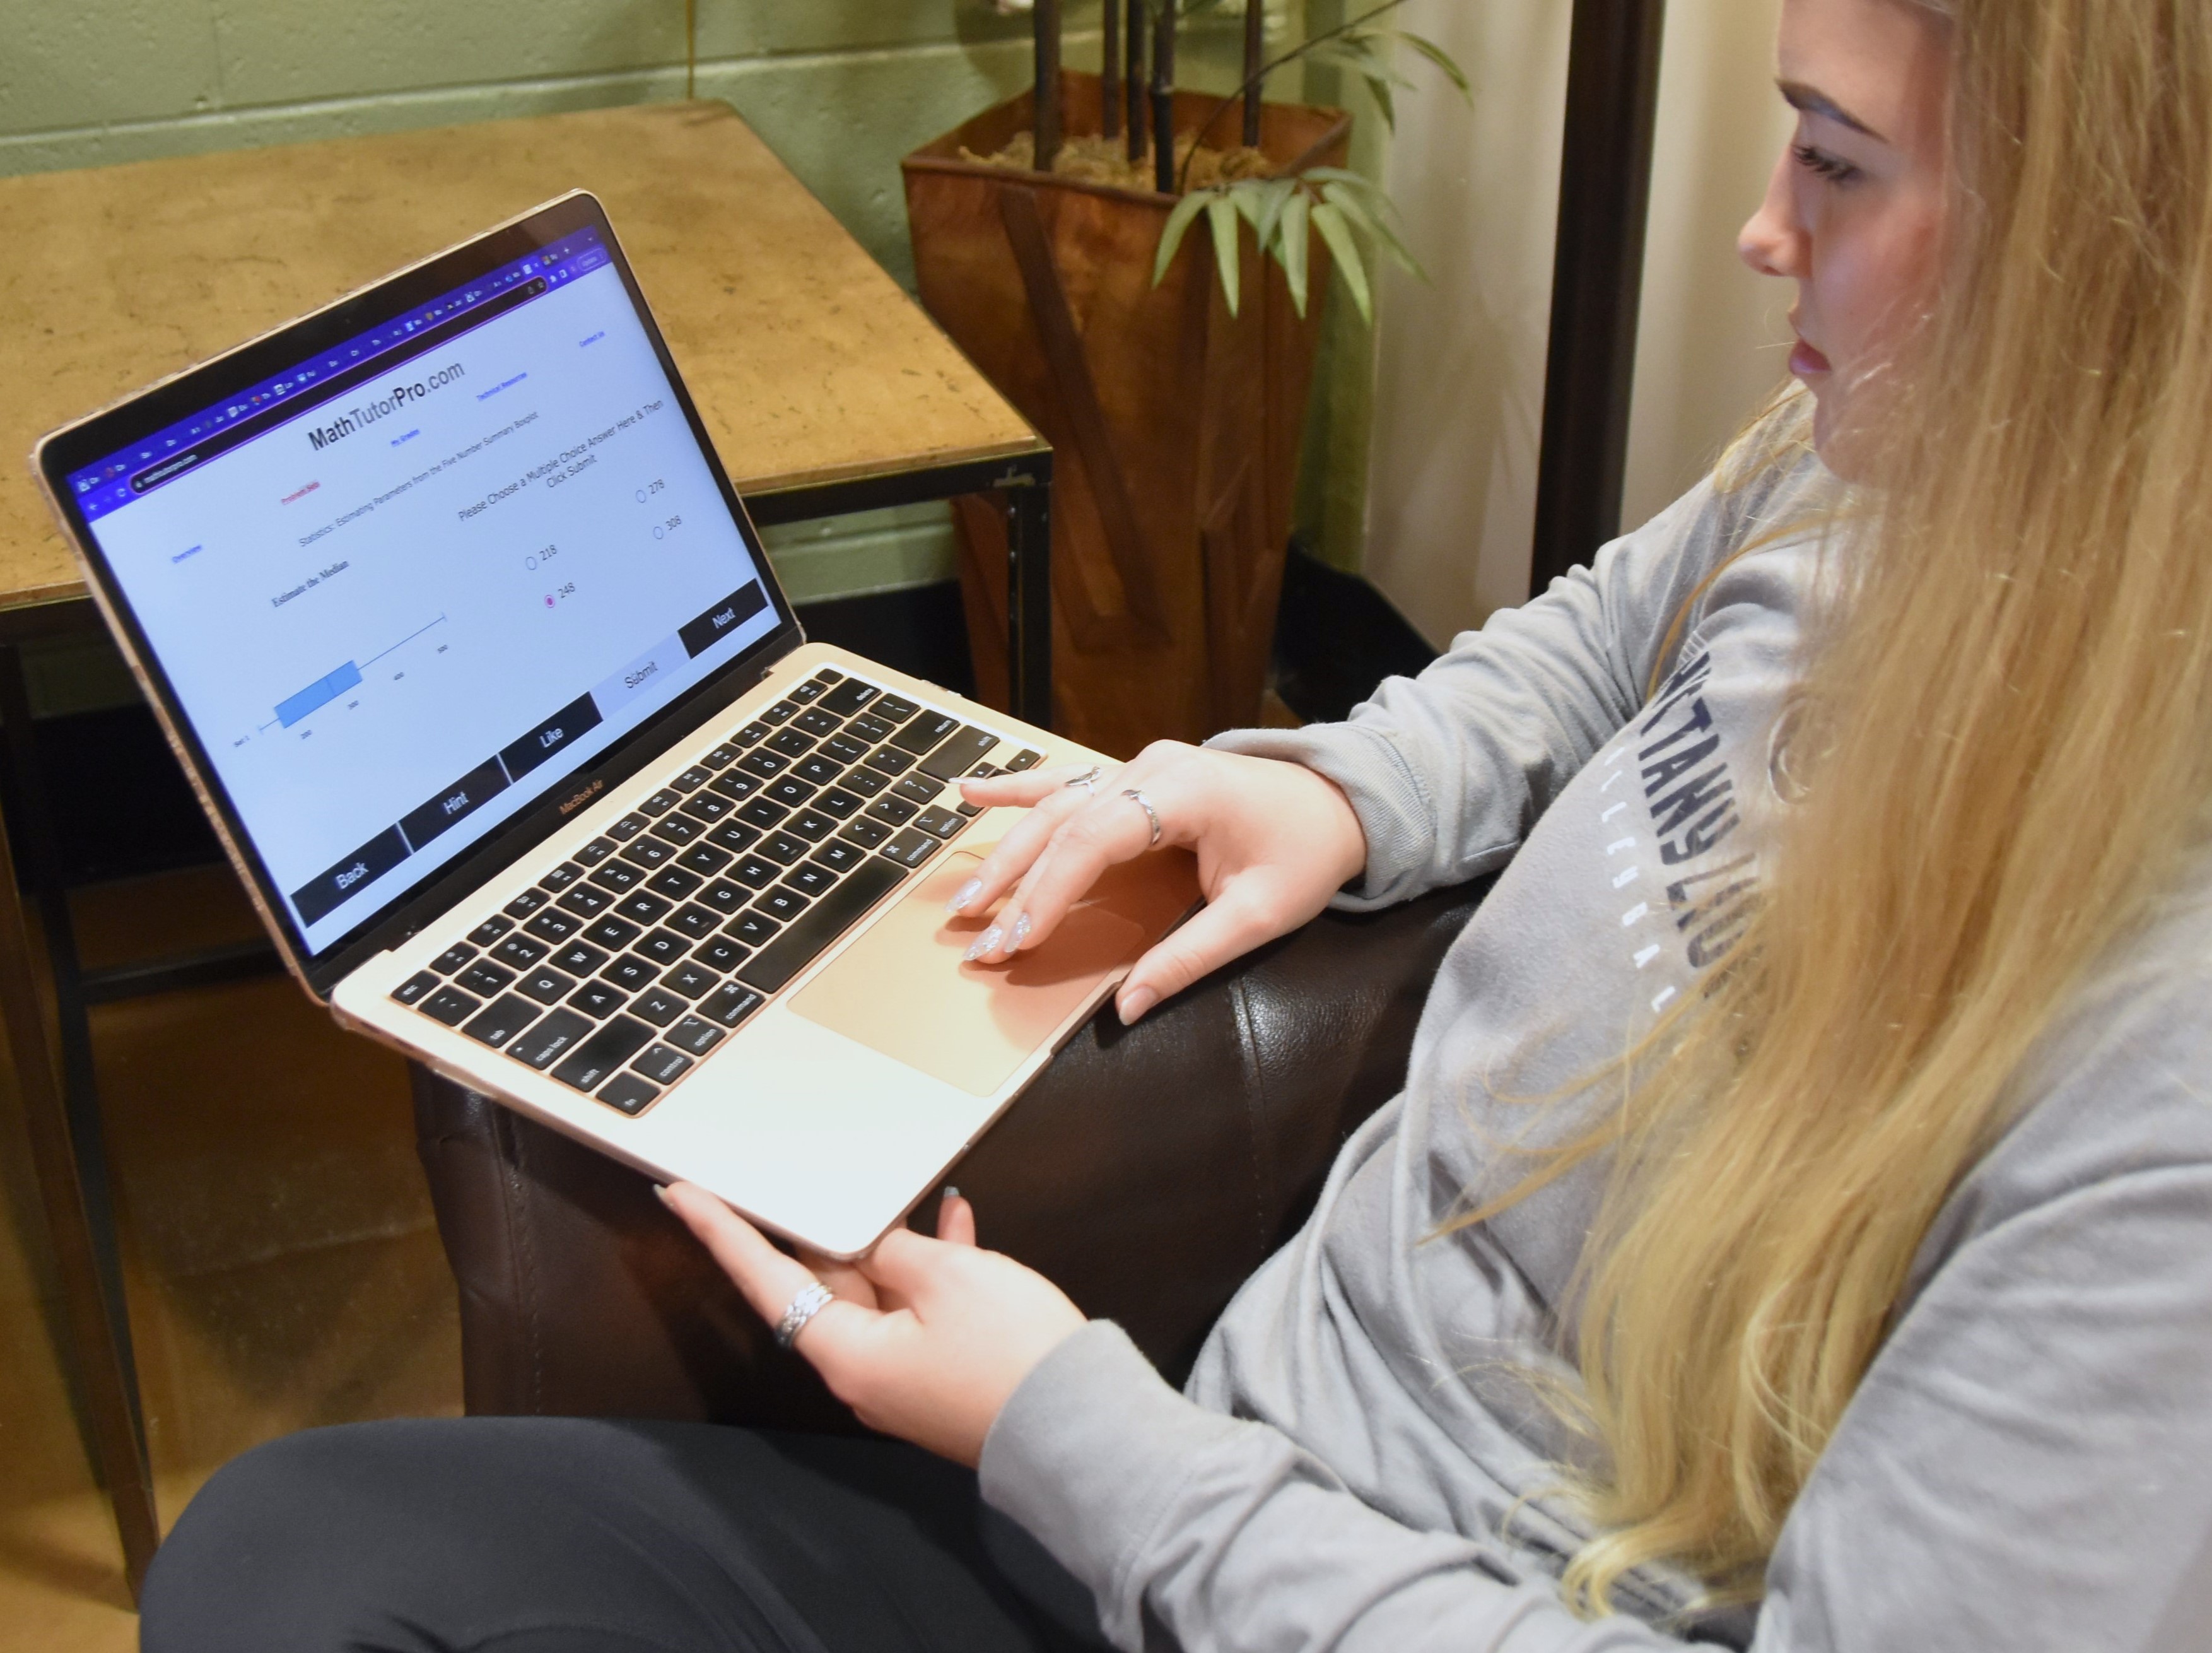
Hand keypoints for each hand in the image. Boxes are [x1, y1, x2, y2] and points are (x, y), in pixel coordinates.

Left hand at [659, 1183, 1085, 1466]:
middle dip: (820, 1228)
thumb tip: (873, 1244)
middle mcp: (861, 1369)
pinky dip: (930, 1265)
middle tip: (795, 1175)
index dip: (721, 1233)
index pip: (764, 1280)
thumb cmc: (1010, 1353)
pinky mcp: (941, 1374)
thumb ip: (896, 1251)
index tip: (680, 1195)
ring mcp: (902, 1375)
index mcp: (845, 1350)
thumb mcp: (949, 1279)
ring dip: (886, 1240)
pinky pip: (920, 1309)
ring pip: (876, 1291)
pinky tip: (955, 1221)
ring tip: (895, 1187)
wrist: (1081, 1429)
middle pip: (821, 1286)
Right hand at [947, 742, 1367, 1021]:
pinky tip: (970, 794)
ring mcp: (1142, 766)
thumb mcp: (1261, 914)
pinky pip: (1070, 783)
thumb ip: (1190, 957)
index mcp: (1185, 791)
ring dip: (1008, 851)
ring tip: (964, 896)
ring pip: (1058, 806)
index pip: (1094, 839)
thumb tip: (1128, 1007)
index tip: (1017, 937)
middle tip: (977, 935)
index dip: (1049, 890)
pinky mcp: (1139, 777)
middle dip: (1015, 882)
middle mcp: (1152, 768)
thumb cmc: (1307, 853)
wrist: (1342, 803)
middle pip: (1063, 822)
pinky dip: (1020, 790)